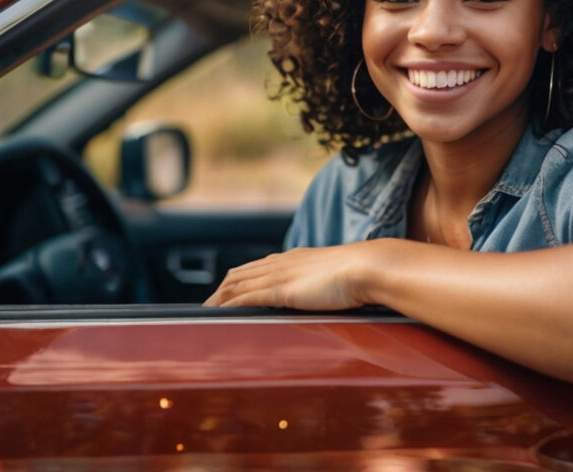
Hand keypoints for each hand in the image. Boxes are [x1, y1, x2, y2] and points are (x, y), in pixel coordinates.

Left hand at [203, 242, 379, 309]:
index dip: (239, 279)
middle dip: (221, 290)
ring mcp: (280, 275)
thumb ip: (325, 284)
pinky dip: (228, 306)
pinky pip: (246, 297)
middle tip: (207, 306)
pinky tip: (218, 314)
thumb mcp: (337, 277)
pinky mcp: (281, 290)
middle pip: (239, 274)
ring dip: (218, 299)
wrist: (368, 267)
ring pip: (237, 285)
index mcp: (295, 258)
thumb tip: (329, 294)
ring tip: (205, 313)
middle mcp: (282, 263)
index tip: (228, 292)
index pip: (257, 267)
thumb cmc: (361, 274)